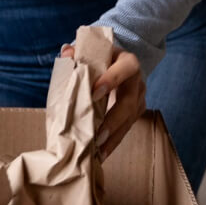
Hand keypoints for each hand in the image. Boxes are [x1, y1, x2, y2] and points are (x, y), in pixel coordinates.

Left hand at [59, 41, 145, 161]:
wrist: (117, 63)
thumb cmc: (100, 58)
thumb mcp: (91, 50)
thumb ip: (77, 51)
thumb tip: (66, 53)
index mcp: (127, 62)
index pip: (125, 69)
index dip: (111, 79)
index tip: (95, 92)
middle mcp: (137, 82)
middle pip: (129, 102)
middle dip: (113, 119)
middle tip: (98, 134)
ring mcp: (139, 99)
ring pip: (129, 120)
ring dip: (113, 137)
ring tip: (98, 151)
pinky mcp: (136, 113)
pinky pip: (126, 130)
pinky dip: (113, 142)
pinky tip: (101, 154)